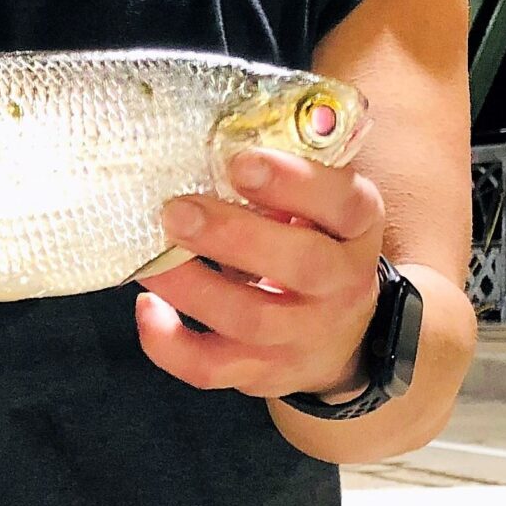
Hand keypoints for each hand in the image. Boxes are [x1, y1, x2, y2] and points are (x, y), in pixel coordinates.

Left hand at [135, 147, 384, 400]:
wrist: (342, 336)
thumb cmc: (314, 246)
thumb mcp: (320, 206)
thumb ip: (284, 173)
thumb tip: (214, 132)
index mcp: (356, 228)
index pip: (344, 203)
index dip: (295, 182)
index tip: (240, 162)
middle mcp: (340, 284)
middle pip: (300, 264)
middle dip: (232, 235)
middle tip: (177, 210)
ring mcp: (304, 335)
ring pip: (251, 319)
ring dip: (192, 286)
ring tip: (150, 259)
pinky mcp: (263, 373)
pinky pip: (212, 369)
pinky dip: (170, 344)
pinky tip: (148, 306)